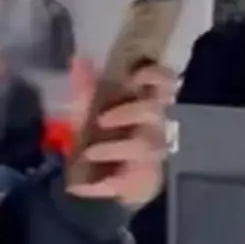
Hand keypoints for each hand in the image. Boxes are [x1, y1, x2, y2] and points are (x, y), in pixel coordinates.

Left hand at [67, 56, 173, 208]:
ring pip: (146, 143)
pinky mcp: (144, 180)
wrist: (95, 185)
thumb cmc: (100, 142)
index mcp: (143, 105)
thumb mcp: (87, 115)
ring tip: (89, 154)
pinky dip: (105, 181)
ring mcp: (152, 154)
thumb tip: (79, 58)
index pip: (165, 83)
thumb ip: (85, 89)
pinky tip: (84, 183)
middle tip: (102, 119)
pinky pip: (130, 177)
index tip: (136, 75)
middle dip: (130, 111)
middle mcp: (153, 127)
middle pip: (155, 110)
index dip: (155, 75)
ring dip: (114, 147)